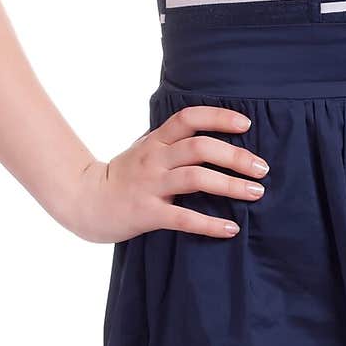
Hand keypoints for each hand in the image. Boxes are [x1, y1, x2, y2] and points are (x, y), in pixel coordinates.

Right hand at [67, 106, 268, 243]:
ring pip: (196, 178)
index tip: (246, 125)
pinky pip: (183, 217)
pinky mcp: (147, 213)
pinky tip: (231, 228)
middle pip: (200, 148)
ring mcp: (150, 185)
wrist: (84, 201)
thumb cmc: (123, 176)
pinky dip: (210, 223)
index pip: (189, 117)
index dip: (219, 117)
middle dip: (236, 156)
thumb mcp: (145, 149)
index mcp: (156, 140)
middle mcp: (155, 158)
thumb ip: (172, 142)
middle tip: (262, 168)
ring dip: (231, 185)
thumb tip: (214, 136)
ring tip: (256, 193)